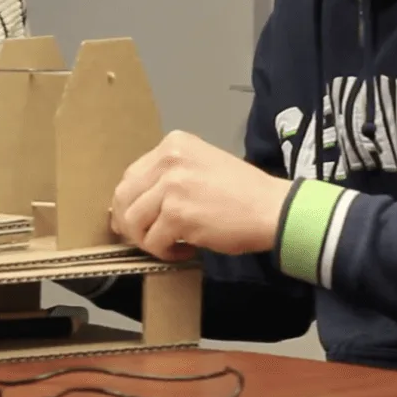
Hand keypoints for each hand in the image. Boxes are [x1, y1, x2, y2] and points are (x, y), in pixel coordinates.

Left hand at [111, 130, 292, 260]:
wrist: (272, 208)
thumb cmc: (242, 192)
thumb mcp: (200, 165)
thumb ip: (168, 176)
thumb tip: (133, 203)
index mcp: (173, 144)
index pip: (131, 175)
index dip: (128, 202)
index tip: (134, 220)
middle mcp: (168, 159)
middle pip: (124, 196)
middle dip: (129, 223)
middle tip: (145, 238)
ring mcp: (171, 185)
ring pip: (134, 221)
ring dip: (148, 240)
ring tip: (170, 245)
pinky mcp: (177, 213)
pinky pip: (153, 240)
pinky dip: (165, 252)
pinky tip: (185, 250)